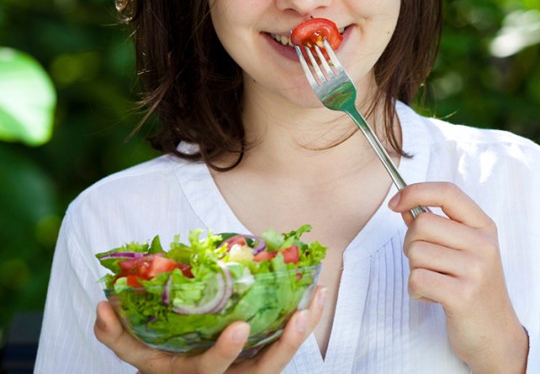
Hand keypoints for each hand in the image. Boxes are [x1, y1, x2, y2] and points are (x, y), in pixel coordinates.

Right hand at [94, 286, 326, 372]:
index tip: (238, 328)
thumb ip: (116, 334)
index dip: (224, 353)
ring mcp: (247, 371)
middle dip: (281, 347)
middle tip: (297, 316)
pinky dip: (303, 320)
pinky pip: (287, 344)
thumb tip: (102, 306)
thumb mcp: (136, 351)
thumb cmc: (160, 357)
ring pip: (281, 359)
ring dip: (301, 331)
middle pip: (261, 371)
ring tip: (315, 299)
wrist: (181, 372)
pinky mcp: (263, 359)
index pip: (208, 370)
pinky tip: (316, 293)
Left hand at [389, 182, 527, 373]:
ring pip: (416, 253)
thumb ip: (438, 226)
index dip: (415, 191)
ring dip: (415, 270)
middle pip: (422, 224)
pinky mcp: (462, 295)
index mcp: (484, 227)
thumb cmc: (475, 289)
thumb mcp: (465, 251)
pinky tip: (433, 297)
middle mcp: (483, 244)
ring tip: (435, 282)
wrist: (497, 335)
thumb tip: (404, 206)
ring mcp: (475, 270)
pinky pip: (417, 279)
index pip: (447, 193)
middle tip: (424, 262)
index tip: (395, 203)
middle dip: (410, 243)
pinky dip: (416, 291)